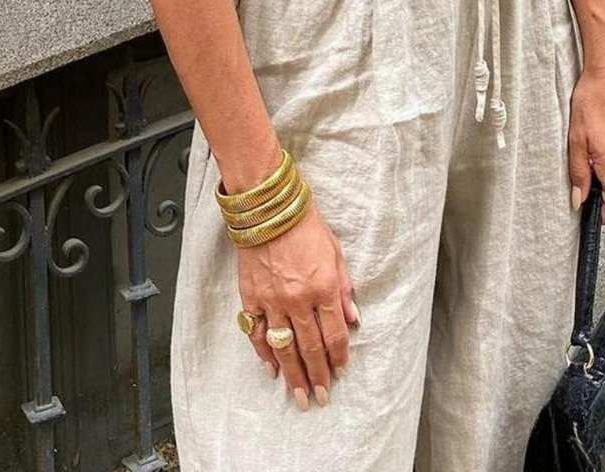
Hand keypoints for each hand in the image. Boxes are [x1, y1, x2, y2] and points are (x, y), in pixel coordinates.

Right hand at [236, 201, 357, 409]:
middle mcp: (299, 299)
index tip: (340, 372)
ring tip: (299, 396)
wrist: (268, 207)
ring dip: (293, 375)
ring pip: (284, 348)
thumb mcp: (335, 252)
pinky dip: (264, 354)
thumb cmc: (305, 224)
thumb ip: (344, 288)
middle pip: (311, 348)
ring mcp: (273, 301)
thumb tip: (353, 318)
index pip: (335, 334)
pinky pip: (257, 333)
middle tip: (321, 398)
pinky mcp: (251, 297)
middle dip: (318, 377)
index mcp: (324, 287)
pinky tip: (272, 369)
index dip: (339, 357)